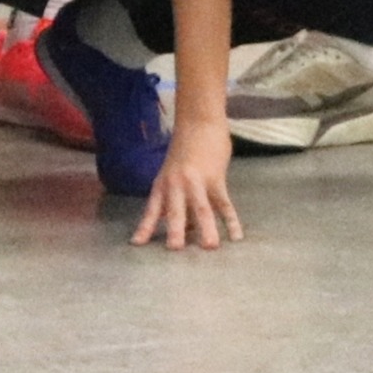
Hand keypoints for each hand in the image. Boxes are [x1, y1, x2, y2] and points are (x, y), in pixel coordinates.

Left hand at [132, 118, 241, 250]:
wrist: (198, 122)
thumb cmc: (185, 152)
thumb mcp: (172, 175)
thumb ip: (177, 201)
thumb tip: (186, 229)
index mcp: (163, 184)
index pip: (152, 209)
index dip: (145, 226)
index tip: (136, 244)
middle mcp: (177, 184)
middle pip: (175, 210)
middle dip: (175, 230)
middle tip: (174, 250)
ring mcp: (197, 181)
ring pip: (201, 208)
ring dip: (206, 228)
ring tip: (209, 247)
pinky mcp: (216, 179)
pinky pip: (224, 203)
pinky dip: (231, 220)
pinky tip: (236, 236)